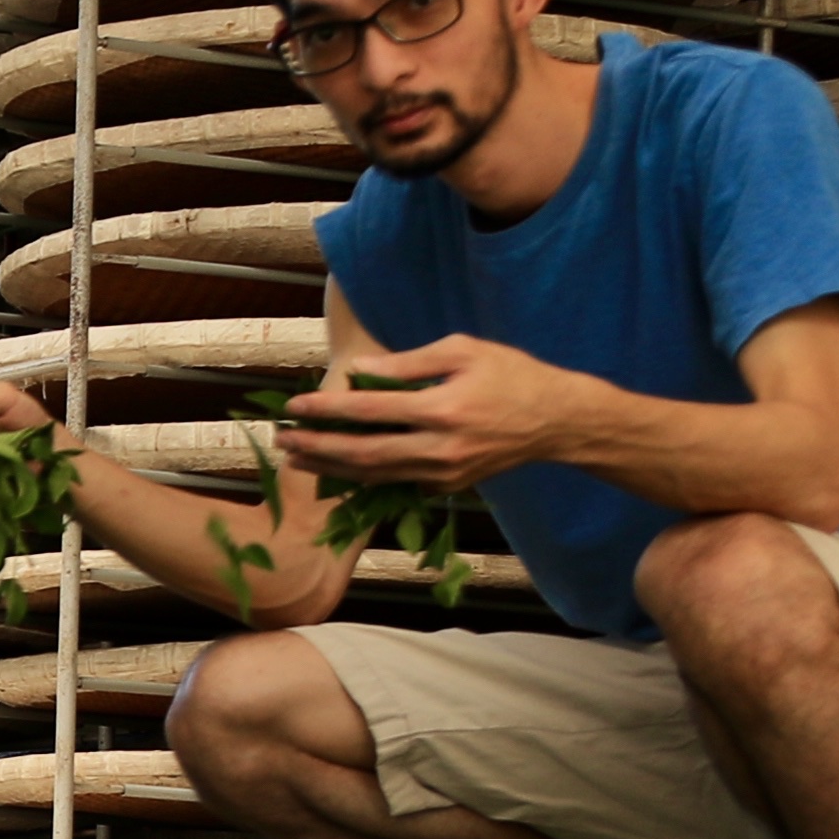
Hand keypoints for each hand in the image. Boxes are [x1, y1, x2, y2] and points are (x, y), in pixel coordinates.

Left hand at [275, 332, 584, 491]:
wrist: (556, 421)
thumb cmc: (511, 374)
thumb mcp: (463, 351)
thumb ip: (408, 363)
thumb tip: (359, 372)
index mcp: (443, 409)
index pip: (369, 412)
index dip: (327, 410)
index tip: (294, 406)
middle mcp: (439, 448)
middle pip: (362, 454)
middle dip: (317, 448)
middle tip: (283, 440)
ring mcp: (443, 473)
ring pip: (374, 476)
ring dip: (331, 467)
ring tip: (297, 456)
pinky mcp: (446, 487)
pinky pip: (394, 483)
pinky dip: (361, 477)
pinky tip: (335, 468)